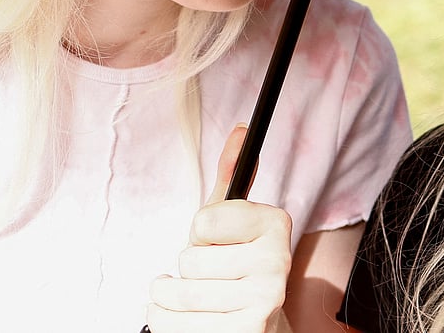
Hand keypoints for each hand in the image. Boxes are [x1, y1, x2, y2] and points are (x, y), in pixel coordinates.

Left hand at [146, 125, 293, 332]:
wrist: (253, 324)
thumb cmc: (234, 270)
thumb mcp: (232, 222)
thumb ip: (232, 175)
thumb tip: (240, 131)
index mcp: (276, 224)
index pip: (203, 220)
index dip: (200, 233)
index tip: (220, 243)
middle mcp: (278, 263)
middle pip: (188, 260)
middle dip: (187, 269)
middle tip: (211, 276)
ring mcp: (263, 302)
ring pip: (176, 292)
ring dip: (168, 296)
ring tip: (191, 298)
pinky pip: (170, 322)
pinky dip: (165, 321)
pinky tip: (188, 319)